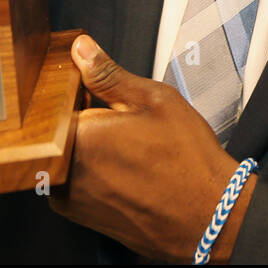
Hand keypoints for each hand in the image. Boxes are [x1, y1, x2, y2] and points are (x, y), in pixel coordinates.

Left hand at [48, 35, 256, 263]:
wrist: (208, 218)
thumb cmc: (187, 161)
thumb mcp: (154, 101)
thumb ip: (108, 74)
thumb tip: (81, 49)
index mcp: (78, 136)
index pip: (59, 97)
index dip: (84, 90)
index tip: (105, 94)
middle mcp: (63, 171)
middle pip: (59, 127)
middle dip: (85, 118)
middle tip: (124, 125)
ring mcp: (67, 197)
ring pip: (66, 153)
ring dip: (89, 145)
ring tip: (130, 149)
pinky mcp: (78, 214)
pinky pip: (74, 178)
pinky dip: (93, 169)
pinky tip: (125, 168)